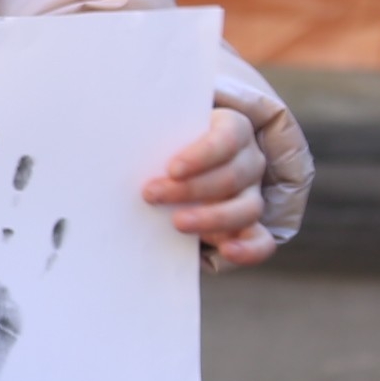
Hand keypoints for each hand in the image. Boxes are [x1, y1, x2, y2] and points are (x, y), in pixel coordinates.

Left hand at [143, 105, 277, 268]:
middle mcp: (249, 160)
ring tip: (176, 223)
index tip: (172, 169)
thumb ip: (155, 140)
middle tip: (151, 195)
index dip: (202, 155)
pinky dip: (248, 250)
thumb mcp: (164, 134)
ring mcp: (253, 194)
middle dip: (190, 189)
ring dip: (211, 218)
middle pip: (232, 175)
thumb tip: (117, 151)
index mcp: (233, 129)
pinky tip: (227, 251)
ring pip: (247, 208)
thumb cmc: (168, 145)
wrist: (181, 167)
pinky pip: (262, 241)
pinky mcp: (252, 225)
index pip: (227, 138)